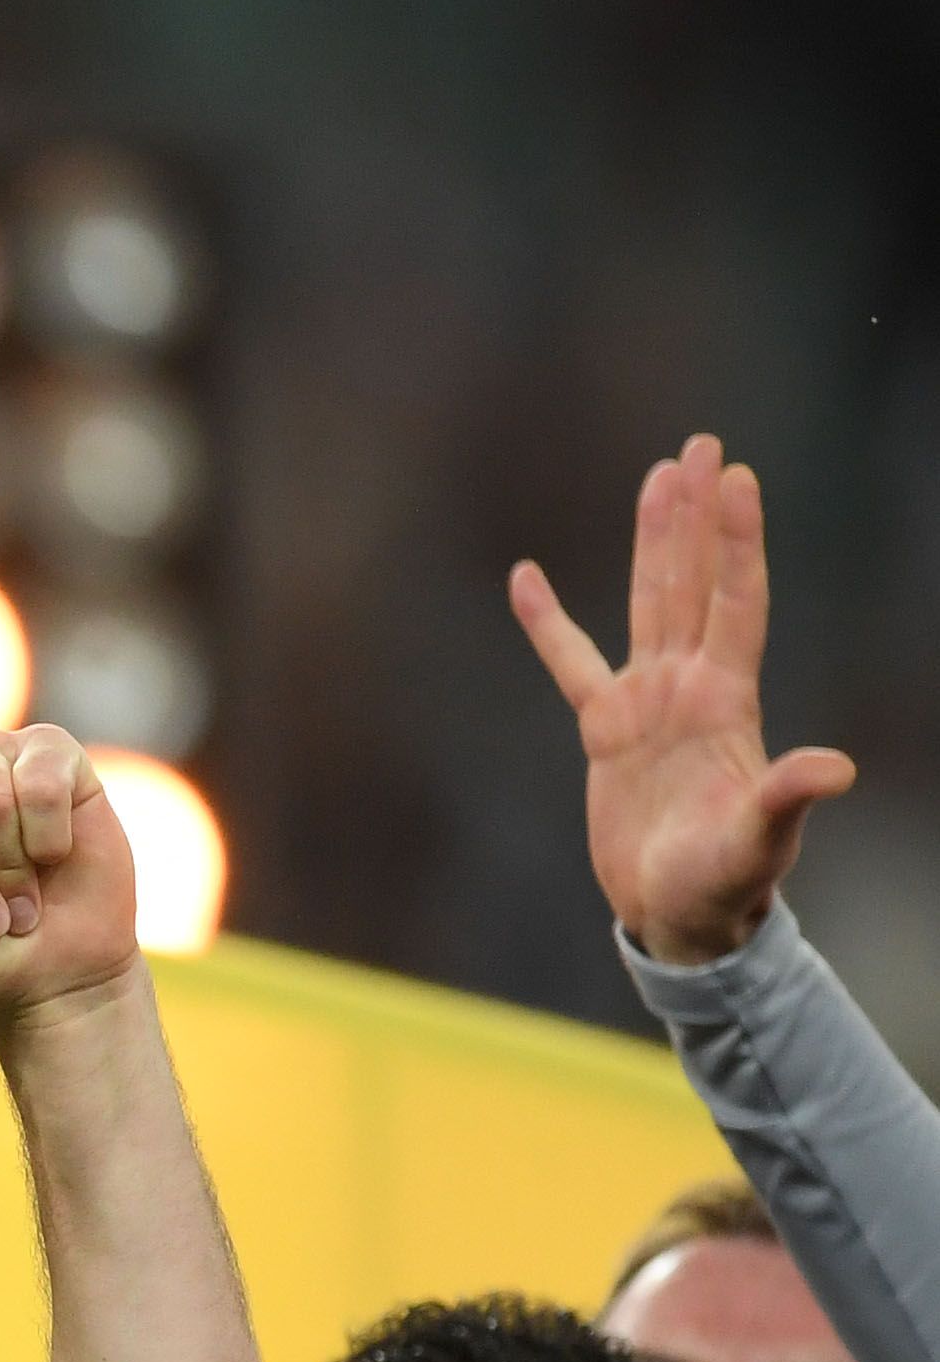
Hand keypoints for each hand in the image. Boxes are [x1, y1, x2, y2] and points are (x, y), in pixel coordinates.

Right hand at [510, 436, 856, 967]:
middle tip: (700, 447)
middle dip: (696, 515)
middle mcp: (690, 687)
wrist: (683, 913)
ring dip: (652, 541)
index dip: (735, 542)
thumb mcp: (759, 842)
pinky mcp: (606, 731)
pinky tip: (527, 579)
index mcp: (725, 702)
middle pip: (693, 582)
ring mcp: (648, 704)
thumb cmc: (726, 882)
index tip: (735, 479)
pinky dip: (547, 623)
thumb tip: (833, 768)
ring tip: (656, 477)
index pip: (733, 603)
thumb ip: (786, 797)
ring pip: (647, 602)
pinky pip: (569, 663)